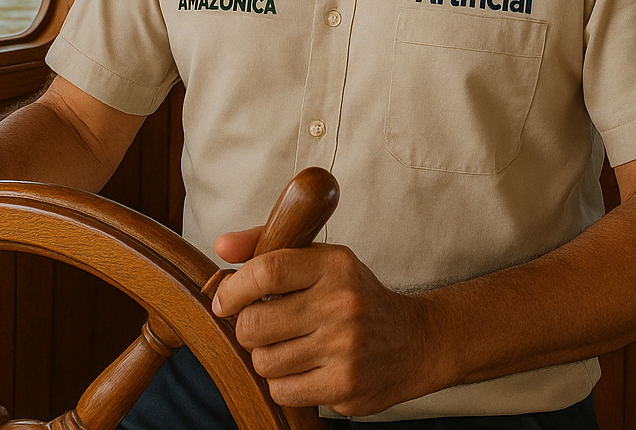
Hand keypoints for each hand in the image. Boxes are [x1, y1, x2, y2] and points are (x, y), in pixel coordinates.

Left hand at [211, 227, 441, 416]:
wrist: (414, 342)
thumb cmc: (356, 298)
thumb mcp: (323, 261)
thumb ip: (269, 248)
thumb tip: (221, 245)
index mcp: (335, 265)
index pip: (267, 270)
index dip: (233, 288)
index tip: (225, 300)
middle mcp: (341, 304)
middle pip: (255, 324)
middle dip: (247, 329)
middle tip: (261, 328)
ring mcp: (345, 349)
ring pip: (264, 362)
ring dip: (266, 358)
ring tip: (287, 348)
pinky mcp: (344, 386)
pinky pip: (282, 390)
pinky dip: (283, 383)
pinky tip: (302, 369)